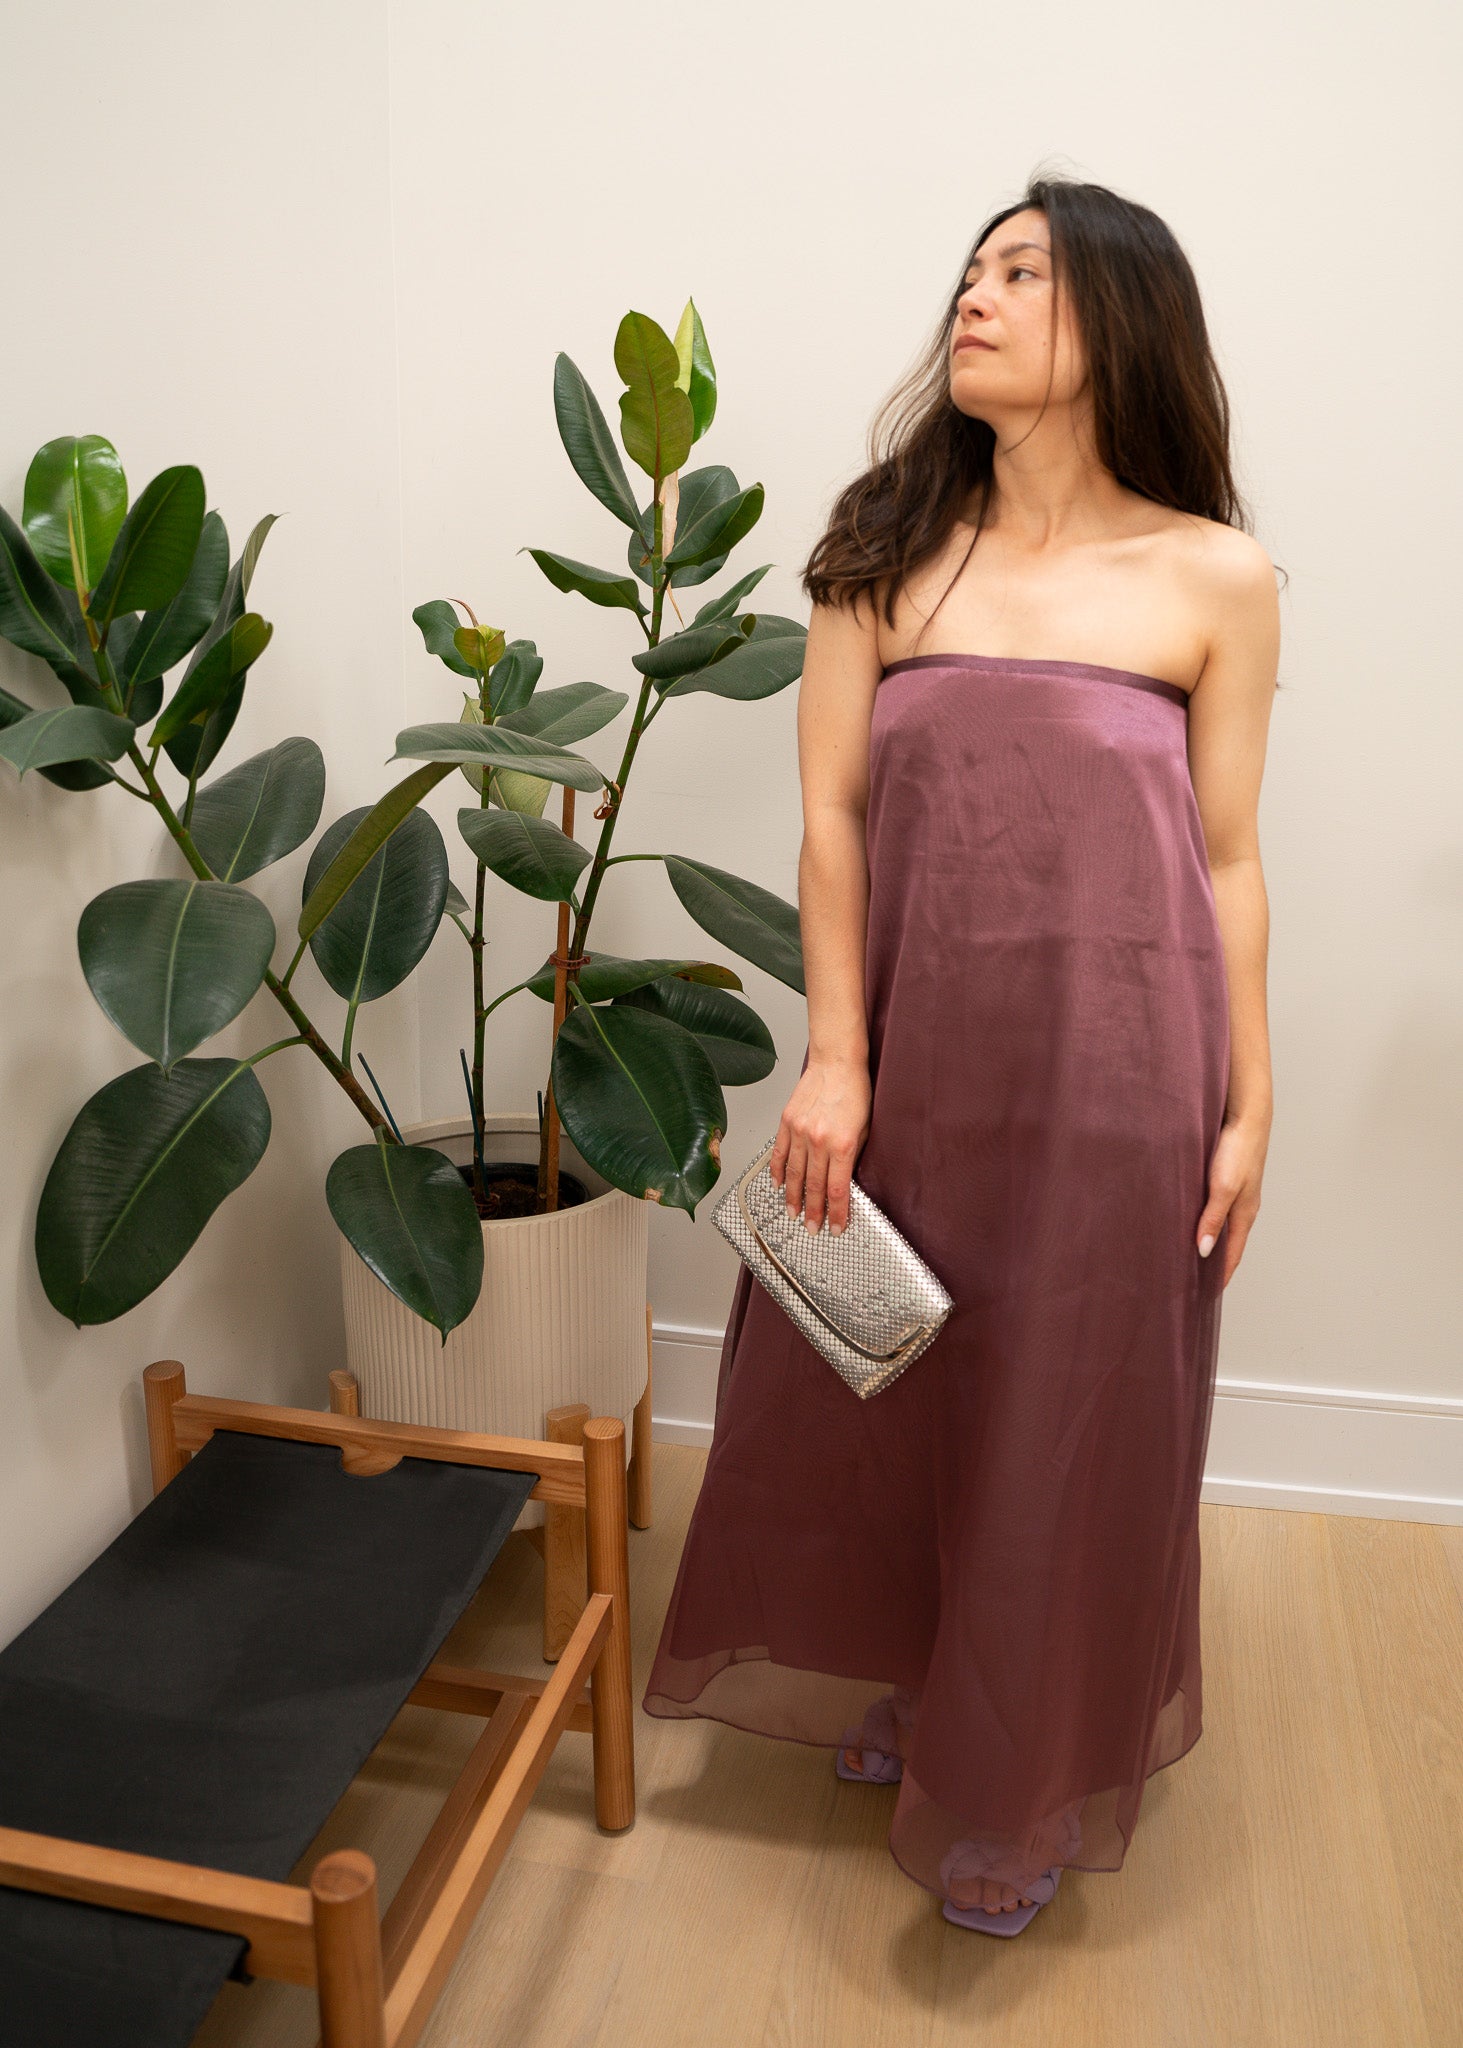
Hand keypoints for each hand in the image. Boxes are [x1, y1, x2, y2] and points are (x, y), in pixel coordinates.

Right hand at [769, 1060, 871, 1234]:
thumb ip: (851, 1157)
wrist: (836, 1063)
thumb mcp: (863, 1129)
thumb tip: (842, 1181)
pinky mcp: (786, 1122)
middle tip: (812, 1229)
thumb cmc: (855, 1092)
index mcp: (841, 1144)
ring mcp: (799, 1131)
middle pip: (813, 1186)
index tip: (837, 1227)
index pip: (837, 1189)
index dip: (837, 1213)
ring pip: (794, 1174)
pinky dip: (778, 1172)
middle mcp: (818, 1140)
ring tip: (794, 1214)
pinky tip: (779, 1185)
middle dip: (813, 1212)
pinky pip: (779, 1154)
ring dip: (793, 1198)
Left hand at [1196, 1110, 1269, 1285]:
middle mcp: (1241, 1207)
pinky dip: (1204, 1221)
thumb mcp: (1223, 1188)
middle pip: (1227, 1244)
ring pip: (1220, 1226)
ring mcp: (1235, 1193)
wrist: (1245, 1115)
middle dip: (1213, 1264)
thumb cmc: (1237, 1150)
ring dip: (1207, 1242)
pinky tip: (1189, 1220)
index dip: (1220, 1276)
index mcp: (1244, 1214)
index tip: (1206, 1295)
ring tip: (1187, 1256)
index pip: (1232, 1255)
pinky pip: (1214, 1208)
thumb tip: (1203, 1251)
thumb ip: (1213, 1219)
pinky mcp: (1226, 1179)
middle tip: (1193, 1281)